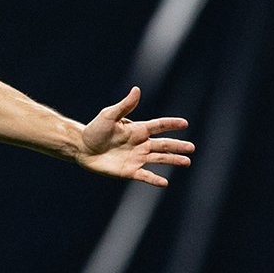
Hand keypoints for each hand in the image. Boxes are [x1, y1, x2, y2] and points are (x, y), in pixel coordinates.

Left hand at [79, 86, 193, 186]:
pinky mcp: (129, 171)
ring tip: (186, 162)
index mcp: (138, 130)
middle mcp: (140, 144)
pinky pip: (145, 175)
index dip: (171, 124)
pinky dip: (154, 179)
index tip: (185, 123)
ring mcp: (136, 158)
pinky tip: (165, 182)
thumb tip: (137, 90)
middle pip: (164, 145)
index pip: (159, 126)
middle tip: (192, 148)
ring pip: (159, 159)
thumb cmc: (94, 130)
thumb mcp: (109, 115)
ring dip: (173, 160)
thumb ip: (125, 106)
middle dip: (178, 146)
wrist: (81, 147)